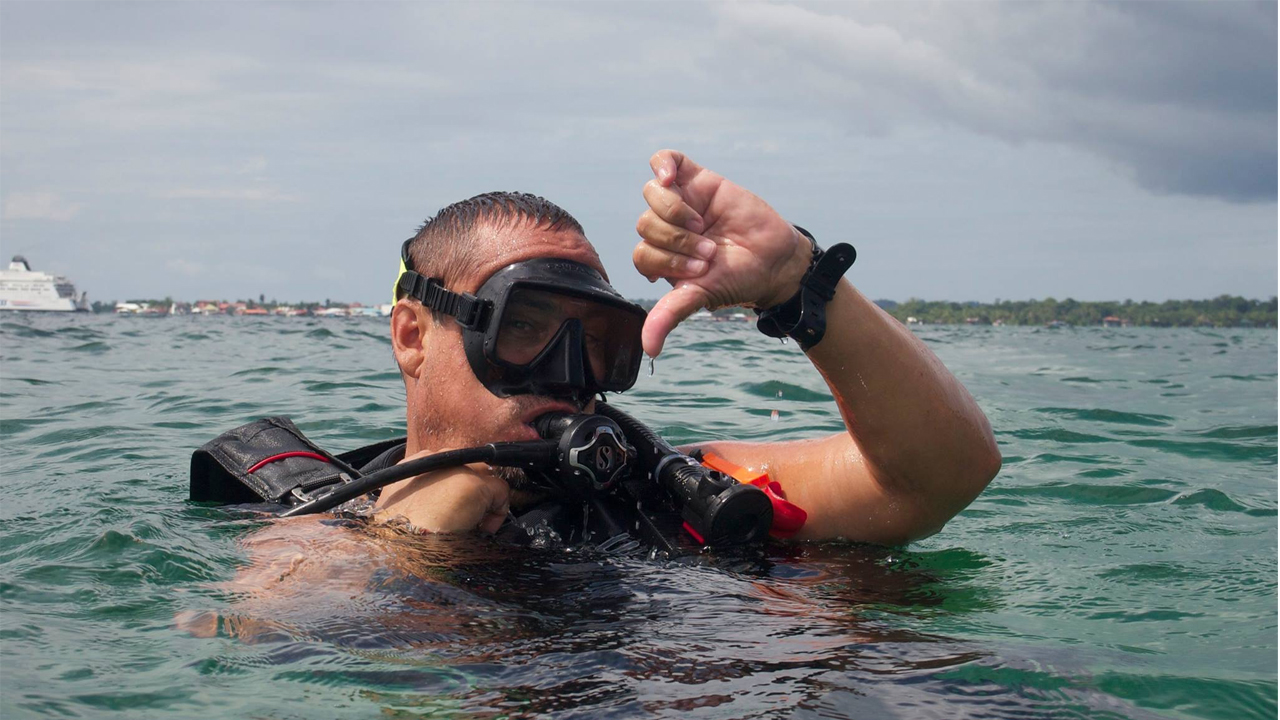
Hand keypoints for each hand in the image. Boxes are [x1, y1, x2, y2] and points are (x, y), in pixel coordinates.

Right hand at [374, 453, 510, 533]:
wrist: (398, 548)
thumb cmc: (395, 538)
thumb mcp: (400, 510)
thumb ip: (419, 499)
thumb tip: (436, 509)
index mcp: (412, 466)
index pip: (447, 468)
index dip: (454, 490)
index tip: (454, 511)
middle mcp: (433, 460)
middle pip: (469, 467)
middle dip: (472, 492)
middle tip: (466, 520)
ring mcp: (455, 469)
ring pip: (485, 477)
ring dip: (484, 501)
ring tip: (473, 526)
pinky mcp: (473, 484)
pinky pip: (501, 491)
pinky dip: (498, 512)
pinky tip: (484, 529)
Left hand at [633, 149, 812, 356]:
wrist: (775, 258)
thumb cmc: (737, 279)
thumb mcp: (702, 296)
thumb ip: (671, 314)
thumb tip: (649, 349)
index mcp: (660, 258)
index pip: (642, 253)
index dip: (668, 261)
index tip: (701, 270)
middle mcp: (665, 229)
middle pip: (645, 225)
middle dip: (678, 241)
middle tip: (710, 251)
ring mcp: (680, 202)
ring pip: (652, 196)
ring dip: (677, 213)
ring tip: (705, 227)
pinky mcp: (696, 180)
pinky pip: (664, 159)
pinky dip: (662, 164)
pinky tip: (669, 178)